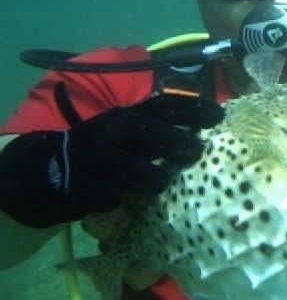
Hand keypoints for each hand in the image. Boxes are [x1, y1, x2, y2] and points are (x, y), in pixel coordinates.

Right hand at [0, 89, 223, 227]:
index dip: (194, 108)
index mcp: (126, 114)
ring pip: (143, 173)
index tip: (220, 115)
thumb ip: (160, 125)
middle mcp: (113, 132)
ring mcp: (98, 162)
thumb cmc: (104, 146)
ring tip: (162, 181)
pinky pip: (119, 198)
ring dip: (158, 179)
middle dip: (182, 144)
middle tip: (197, 152)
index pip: (165, 105)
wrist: (48, 169)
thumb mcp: (129, 128)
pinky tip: (123, 196)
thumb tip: (205, 127)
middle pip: (156, 136)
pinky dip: (125, 199)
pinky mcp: (87, 190)